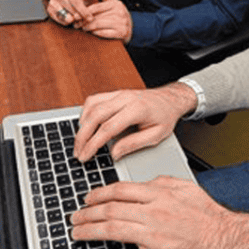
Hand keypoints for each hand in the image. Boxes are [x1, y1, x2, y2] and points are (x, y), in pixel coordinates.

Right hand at [48, 0, 93, 25]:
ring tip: (80, 20)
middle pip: (70, 10)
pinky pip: (59, 20)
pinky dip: (67, 22)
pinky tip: (73, 21)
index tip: (91, 18)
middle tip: (86, 21)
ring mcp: (52, 2)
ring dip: (74, 21)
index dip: (84, 11)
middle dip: (80, 17)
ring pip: (64, 16)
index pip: (76, 2)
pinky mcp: (49, 10)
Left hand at [70, 177, 248, 248]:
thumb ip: (162, 182)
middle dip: (88, 213)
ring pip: (112, 230)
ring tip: (78, 232)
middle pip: (111, 210)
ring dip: (90, 230)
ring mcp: (154, 238)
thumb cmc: (208, 216)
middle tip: (76, 217)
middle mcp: (154, 214)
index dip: (98, 194)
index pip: (120, 190)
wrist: (225, 240)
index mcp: (160, 195)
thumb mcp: (186, 188)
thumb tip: (143, 183)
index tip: (89, 198)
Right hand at [74, 83, 197, 162]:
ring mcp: (119, 93)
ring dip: (82, 124)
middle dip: (82, 136)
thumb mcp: (156, 135)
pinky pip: (94, 99)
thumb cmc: (165, 116)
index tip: (85, 156)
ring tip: (80, 142)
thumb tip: (114, 154)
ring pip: (91, 105)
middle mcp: (125, 98)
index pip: (107, 128)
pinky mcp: (115, 93)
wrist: (170, 99)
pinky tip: (85, 125)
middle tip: (78, 153)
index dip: (93, 144)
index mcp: (137, 109)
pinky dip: (86, 112)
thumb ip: (133, 144)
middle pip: (95, 116)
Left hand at [79, 0, 133, 43]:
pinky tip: (92, 33)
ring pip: (98, 24)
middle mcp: (120, 11)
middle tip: (76, 24)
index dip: (84, 12)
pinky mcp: (122, 32)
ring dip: (88, 27)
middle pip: (95, 16)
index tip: (76, 16)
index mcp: (116, 3)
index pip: (95, 7)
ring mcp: (122, 22)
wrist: (128, 32)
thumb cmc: (116, 18)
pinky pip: (103, 33)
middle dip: (83, 21)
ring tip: (83, 28)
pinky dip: (95, 33)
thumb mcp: (111, 4)